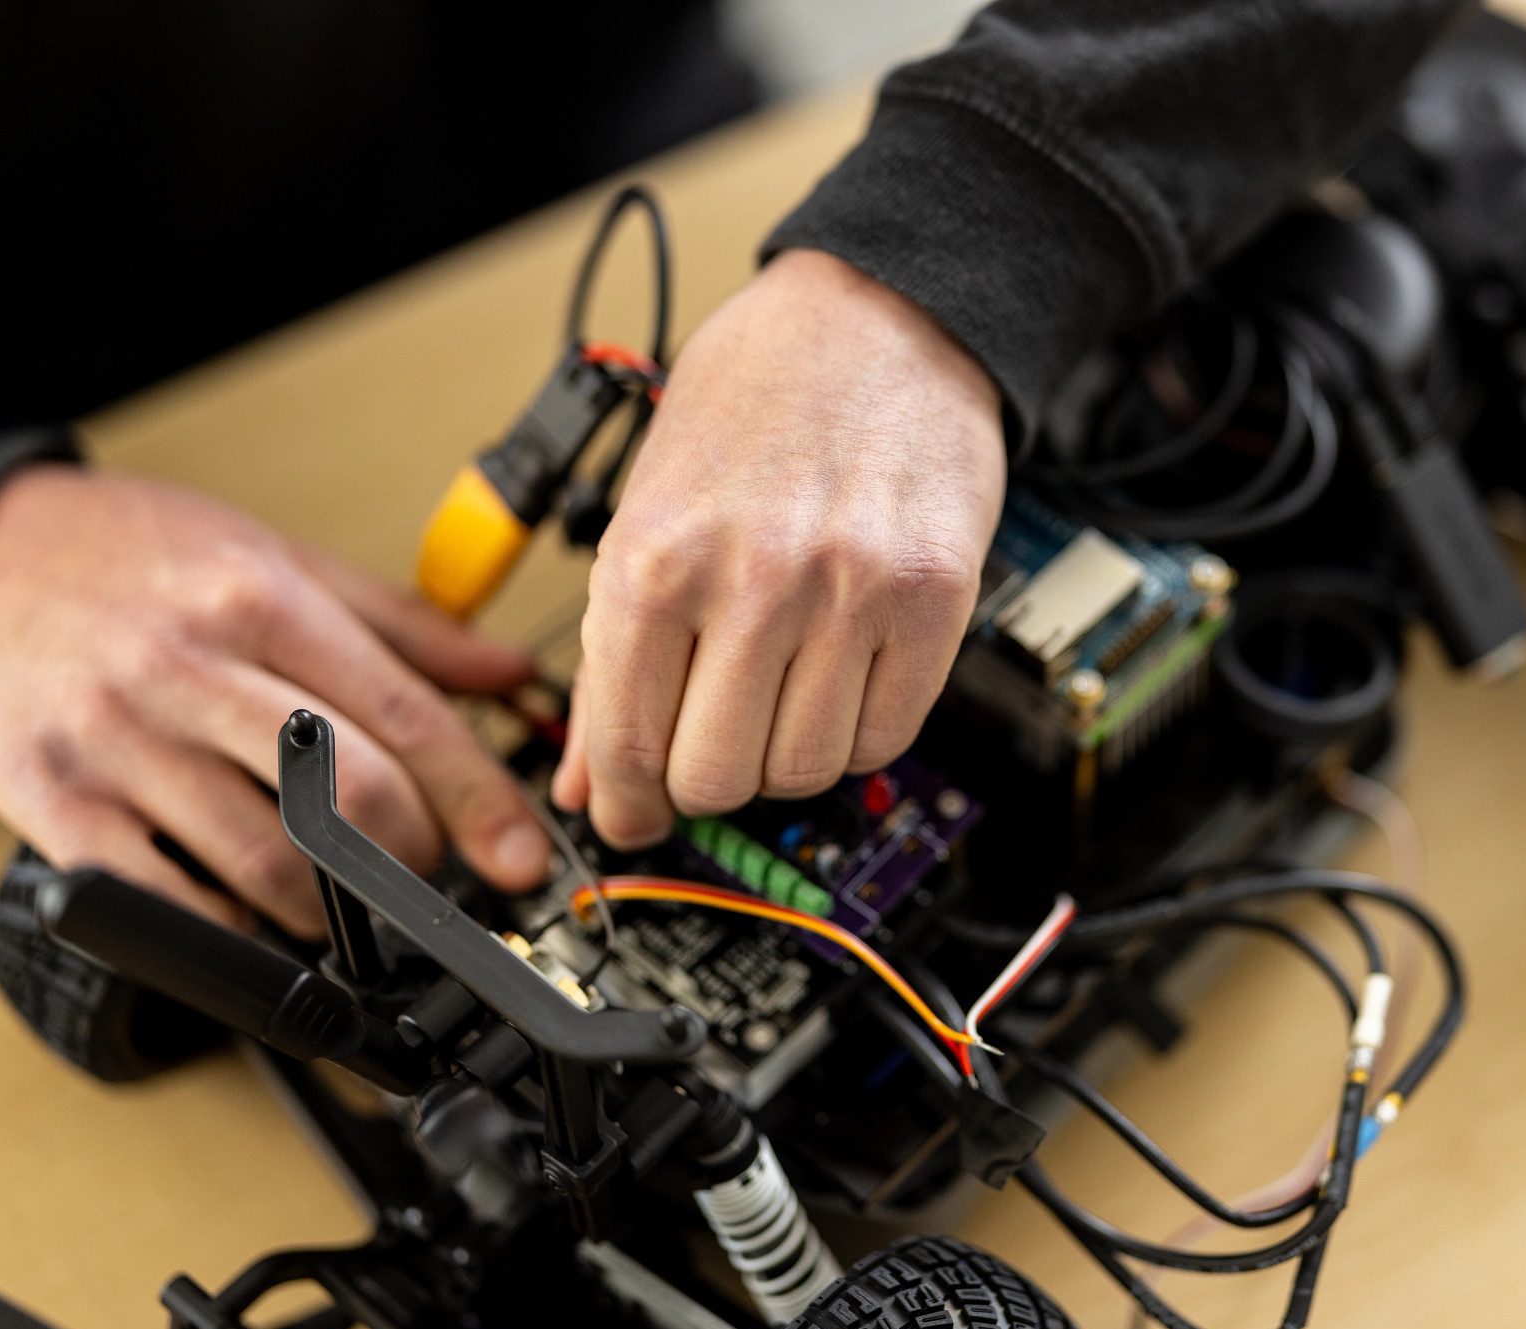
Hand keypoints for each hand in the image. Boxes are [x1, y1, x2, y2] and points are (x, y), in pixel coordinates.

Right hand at [0, 467, 552, 932]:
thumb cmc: (138, 556)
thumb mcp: (284, 562)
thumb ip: (405, 628)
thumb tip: (510, 674)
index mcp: (261, 604)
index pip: (405, 718)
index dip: (480, 800)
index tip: (521, 856)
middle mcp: (188, 669)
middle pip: (349, 796)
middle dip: (416, 857)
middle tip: (433, 874)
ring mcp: (116, 741)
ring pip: (266, 860)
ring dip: (334, 908)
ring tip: (353, 902)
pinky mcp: (55, 801)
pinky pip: (165, 897)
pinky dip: (231, 924)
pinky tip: (258, 911)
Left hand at [553, 248, 1004, 844]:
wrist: (882, 315)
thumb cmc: (756, 396)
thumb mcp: (649, 503)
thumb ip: (614, 648)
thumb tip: (591, 779)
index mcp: (655, 555)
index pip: (626, 746)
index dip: (625, 804)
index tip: (635, 815)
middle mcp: (753, 580)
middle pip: (717, 781)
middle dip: (706, 779)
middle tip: (714, 742)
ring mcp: (851, 593)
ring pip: (805, 771)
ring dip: (786, 754)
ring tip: (783, 691)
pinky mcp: (934, 600)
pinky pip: (887, 736)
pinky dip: (858, 730)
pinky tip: (842, 678)